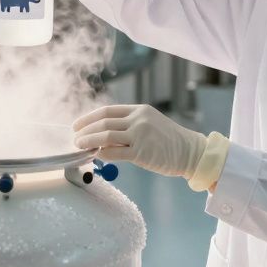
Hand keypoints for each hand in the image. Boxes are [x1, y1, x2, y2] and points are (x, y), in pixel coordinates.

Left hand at [73, 104, 205, 177]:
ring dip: (89, 141)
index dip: (89, 118)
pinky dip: (102, 153)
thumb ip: (130, 125)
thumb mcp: (150, 123)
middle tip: (75, 138)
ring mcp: (140, 135)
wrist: (190, 152)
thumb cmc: (169, 141)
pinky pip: (115, 152)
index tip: (77, 125)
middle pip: (104, 122)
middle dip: (86, 130)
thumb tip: (104, 133)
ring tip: (80, 146)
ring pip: (106, 136)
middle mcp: (139, 119)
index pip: (108, 111)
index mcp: (140, 110)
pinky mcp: (141, 152)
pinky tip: (96, 155)